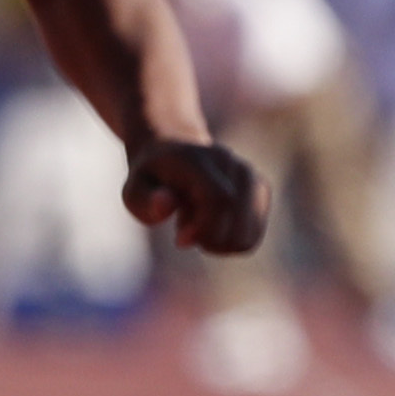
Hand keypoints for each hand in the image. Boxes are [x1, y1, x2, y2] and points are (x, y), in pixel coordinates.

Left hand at [122, 134, 266, 257]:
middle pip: (236, 219)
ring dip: (218, 243)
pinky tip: (213, 228)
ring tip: (197, 224)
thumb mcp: (134, 190)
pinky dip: (230, 242)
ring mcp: (250, 176)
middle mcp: (231, 163)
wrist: (174, 152)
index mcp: (199, 160)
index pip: (219, 199)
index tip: (180, 240)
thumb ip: (146, 201)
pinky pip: (252, 236)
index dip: (204, 228)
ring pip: (247, 234)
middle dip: (208, 239)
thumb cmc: (151, 178)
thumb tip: (167, 204)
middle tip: (182, 229)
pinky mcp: (260, 191)